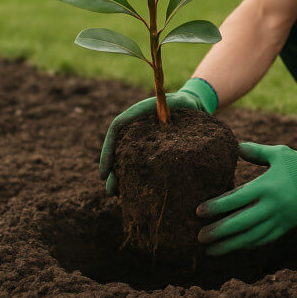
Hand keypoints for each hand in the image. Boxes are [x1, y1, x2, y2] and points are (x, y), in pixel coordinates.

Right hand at [99, 78, 217, 194]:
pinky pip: (136, 161)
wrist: (191, 104)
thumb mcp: (181, 103)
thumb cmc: (185, 104)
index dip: (108, 150)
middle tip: (111, 190)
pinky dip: (132, 174)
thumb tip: (166, 124)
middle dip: (112, 170)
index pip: (117, 128)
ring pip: (124, 157)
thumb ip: (171, 110)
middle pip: (117, 147)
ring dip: (119, 175)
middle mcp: (135, 125)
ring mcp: (140, 137)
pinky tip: (132, 190)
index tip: (104, 171)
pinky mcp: (148, 147)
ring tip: (117, 194)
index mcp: (138, 112)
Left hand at [196, 132, 296, 255]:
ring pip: (252, 236)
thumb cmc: (296, 161)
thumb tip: (233, 147)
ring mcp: (282, 218)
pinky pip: (265, 238)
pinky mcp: (288, 226)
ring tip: (210, 250)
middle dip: (219, 232)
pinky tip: (233, 246)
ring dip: (230, 244)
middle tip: (199, 237)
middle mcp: (275, 204)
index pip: (237, 199)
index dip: (217, 206)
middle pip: (242, 222)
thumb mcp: (276, 153)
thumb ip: (253, 151)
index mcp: (268, 185)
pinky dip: (248, 244)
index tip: (198, 212)